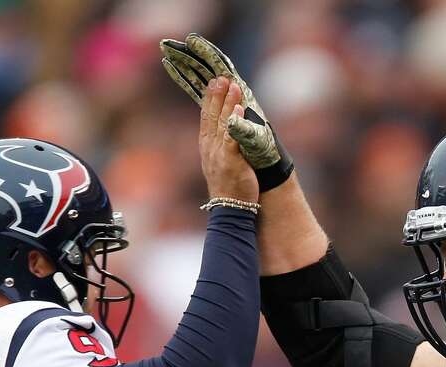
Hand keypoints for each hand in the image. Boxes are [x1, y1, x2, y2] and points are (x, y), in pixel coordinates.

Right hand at [161, 33, 293, 190]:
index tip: (212, 83)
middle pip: (211, 116)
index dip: (209, 100)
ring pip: (222, 122)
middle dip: (216, 95)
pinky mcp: (231, 161)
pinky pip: (233, 137)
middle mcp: (209, 148)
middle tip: (221, 77)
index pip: (206, 119)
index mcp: (207, 148)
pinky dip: (235, 122)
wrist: (230, 210)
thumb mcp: (220, 165)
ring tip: (232, 85)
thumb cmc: (229, 189)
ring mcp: (219, 154)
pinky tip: (240, 109)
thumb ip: (222, 147)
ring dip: (228, 102)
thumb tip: (229, 132)